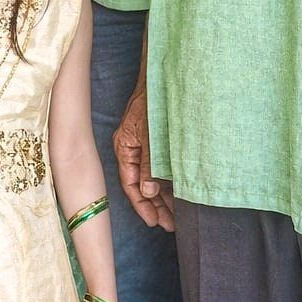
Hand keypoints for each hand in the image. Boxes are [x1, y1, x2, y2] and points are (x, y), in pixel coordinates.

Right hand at [113, 88, 173, 230]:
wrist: (161, 77)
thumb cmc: (152, 101)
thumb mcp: (150, 133)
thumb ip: (148, 162)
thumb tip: (147, 190)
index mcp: (124, 148)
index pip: (130, 184)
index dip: (142, 205)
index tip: (155, 221)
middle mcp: (131, 149)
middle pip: (141, 185)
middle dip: (155, 205)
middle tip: (170, 225)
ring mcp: (142, 146)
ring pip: (150, 178)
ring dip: (162, 196)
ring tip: (176, 215)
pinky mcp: (154, 142)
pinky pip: (157, 167)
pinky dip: (166, 181)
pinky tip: (176, 193)